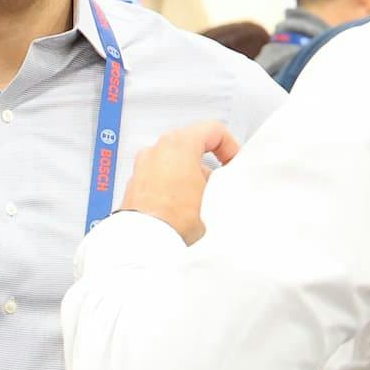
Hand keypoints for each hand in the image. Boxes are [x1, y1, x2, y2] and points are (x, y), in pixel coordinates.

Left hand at [118, 120, 241, 241]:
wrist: (145, 239)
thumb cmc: (173, 217)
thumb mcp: (213, 199)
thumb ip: (220, 187)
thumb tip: (223, 191)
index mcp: (178, 144)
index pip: (213, 130)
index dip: (230, 145)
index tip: (234, 161)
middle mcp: (157, 150)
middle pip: (190, 146)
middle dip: (208, 164)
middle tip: (219, 182)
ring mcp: (143, 166)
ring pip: (173, 163)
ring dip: (189, 177)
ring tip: (201, 200)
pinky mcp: (135, 184)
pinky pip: (159, 178)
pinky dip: (171, 187)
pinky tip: (182, 208)